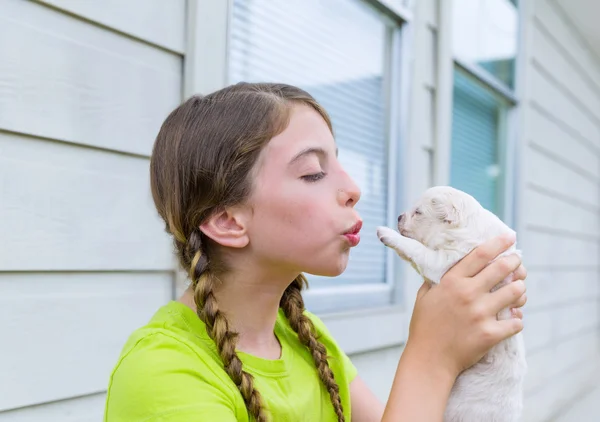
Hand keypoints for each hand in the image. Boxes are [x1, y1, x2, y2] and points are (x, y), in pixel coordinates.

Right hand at [404, 233, 526, 377]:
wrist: (429, 359)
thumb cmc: (425, 326)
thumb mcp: (424, 296)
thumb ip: (435, 279)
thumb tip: (442, 264)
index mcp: (452, 282)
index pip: (480, 255)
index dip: (498, 243)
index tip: (509, 237)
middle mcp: (468, 294)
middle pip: (501, 269)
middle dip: (514, 262)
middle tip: (517, 261)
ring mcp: (481, 314)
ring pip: (515, 292)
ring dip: (519, 289)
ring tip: (518, 289)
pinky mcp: (490, 334)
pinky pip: (516, 321)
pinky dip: (517, 319)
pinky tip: (514, 317)